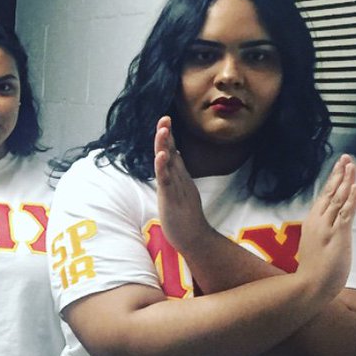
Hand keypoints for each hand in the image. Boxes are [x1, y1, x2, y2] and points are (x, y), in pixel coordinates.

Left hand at [153, 117, 210, 253]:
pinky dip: (162, 167)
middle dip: (167, 135)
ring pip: (169, 163)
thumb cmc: (185, 216)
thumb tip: (175, 155)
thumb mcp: (180, 190)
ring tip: (162, 129)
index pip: (172, 152)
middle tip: (165, 117)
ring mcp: (176, 187)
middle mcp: (179, 178)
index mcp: (179, 177)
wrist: (194, 237)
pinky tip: (161, 155)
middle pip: (172, 152)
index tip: (165, 121)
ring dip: (165, 145)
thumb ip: (177, 173)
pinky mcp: (171, 197)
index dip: (168, 137)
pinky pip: (166, 180)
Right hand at [297, 155, 355, 302]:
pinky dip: (350, 199)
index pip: (324, 197)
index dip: (332, 180)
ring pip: (337, 199)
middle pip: (330, 193)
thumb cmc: (314, 270)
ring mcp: (326, 228)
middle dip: (338, 174)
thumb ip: (322, 233)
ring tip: (351, 165)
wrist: (310, 285)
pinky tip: (354, 187)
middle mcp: (317, 221)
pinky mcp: (337, 235)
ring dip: (345, 181)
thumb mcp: (317, 246)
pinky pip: (345, 213)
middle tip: (345, 158)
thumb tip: (329, 228)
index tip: (339, 166)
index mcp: (312, 223)